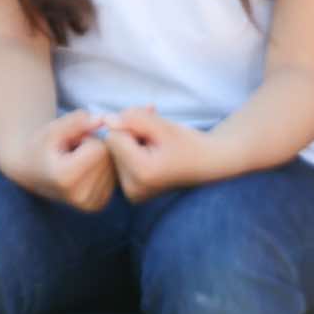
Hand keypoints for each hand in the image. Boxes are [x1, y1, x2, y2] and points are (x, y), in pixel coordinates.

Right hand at [2, 109, 118, 211]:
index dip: (86, 138)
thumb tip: (102, 119)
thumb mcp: (51, 130)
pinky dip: (102, 170)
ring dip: (100, 159)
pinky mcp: (97, 205)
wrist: (30, 172)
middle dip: (95, 148)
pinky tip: (84, 170)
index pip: (99, 148)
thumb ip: (74, 122)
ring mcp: (89, 204)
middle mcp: (79, 196)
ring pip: (114, 168)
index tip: (69, 141)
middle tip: (72, 151)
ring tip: (76, 160)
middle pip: (109, 159)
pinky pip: (114, 178)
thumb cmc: (40, 147)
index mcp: (65, 178)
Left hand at [102, 106, 221, 204]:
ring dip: (130, 143)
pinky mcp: (131, 193)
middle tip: (155, 136)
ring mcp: (132, 194)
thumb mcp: (161, 125)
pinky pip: (119, 164)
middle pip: (111, 147)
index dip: (130, 127)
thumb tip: (104, 119)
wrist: (208, 163)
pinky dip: (131, 153)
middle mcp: (133, 189)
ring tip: (155, 145)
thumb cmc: (187, 142)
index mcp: (142, 173)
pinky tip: (150, 153)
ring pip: (114, 154)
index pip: (113, 137)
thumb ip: (132, 118)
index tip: (153, 132)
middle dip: (129, 135)